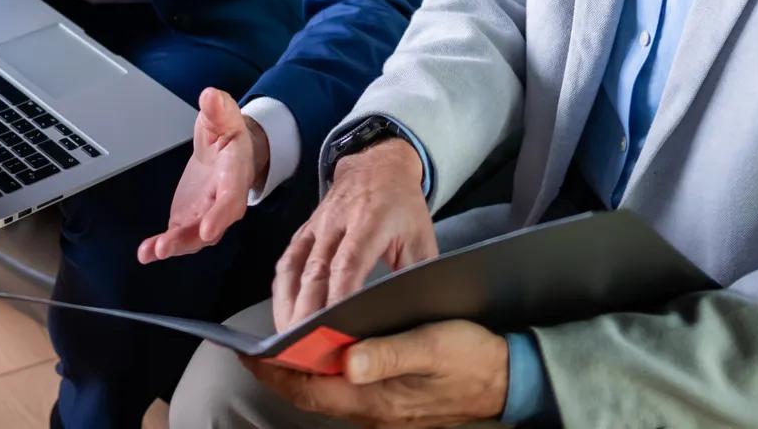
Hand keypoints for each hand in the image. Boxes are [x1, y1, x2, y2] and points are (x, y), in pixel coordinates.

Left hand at [137, 88, 266, 262]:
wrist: (227, 151)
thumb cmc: (228, 134)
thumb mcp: (225, 115)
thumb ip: (219, 109)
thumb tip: (210, 96)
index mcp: (235, 176)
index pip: (230, 199)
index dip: (221, 215)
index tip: (209, 229)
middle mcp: (222, 202)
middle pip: (210, 226)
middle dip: (189, 239)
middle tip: (166, 247)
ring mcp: (205, 213)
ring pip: (193, 236)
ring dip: (172, 246)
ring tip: (150, 253)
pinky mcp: (189, 218)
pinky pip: (177, 235)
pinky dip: (160, 246)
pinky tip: (144, 253)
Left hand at [242, 320, 508, 428]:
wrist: (509, 379)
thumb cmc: (470, 357)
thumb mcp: (432, 345)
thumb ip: (389, 354)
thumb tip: (345, 361)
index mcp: (375, 398)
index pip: (310, 388)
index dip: (275, 371)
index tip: (248, 353)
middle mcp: (371, 411)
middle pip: (311, 394)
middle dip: (280, 374)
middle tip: (252, 350)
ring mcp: (381, 411)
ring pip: (326, 394)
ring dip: (301, 375)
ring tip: (278, 350)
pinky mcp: (391, 405)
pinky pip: (346, 393)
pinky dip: (325, 376)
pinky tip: (323, 356)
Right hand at [272, 136, 435, 330]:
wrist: (379, 164)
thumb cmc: (402, 205)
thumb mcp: (421, 237)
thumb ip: (417, 272)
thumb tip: (418, 311)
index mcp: (370, 223)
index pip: (347, 265)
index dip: (337, 296)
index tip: (332, 326)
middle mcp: (337, 224)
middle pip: (315, 271)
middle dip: (306, 310)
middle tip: (303, 345)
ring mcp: (317, 225)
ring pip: (295, 265)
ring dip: (288, 302)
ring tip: (287, 336)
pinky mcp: (306, 229)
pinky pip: (288, 259)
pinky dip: (282, 287)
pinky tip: (283, 310)